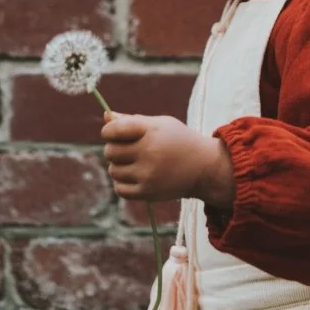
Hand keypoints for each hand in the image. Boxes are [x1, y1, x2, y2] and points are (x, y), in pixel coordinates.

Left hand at [101, 112, 234, 206]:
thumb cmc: (178, 141)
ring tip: (135, 164)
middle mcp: (149, 152)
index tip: (113, 134)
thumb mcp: (160, 124)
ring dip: (119, 167)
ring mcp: (148, 174)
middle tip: (128, 150)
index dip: (108, 132)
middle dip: (115, 149)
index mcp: (150, 131)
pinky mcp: (148, 192)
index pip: (113, 130)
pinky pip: (120, 189)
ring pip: (113, 171)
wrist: (204, 167)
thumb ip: (132, 120)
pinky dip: (123, 184)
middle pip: (110, 151)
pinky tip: (135, 177)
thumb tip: (106, 116)